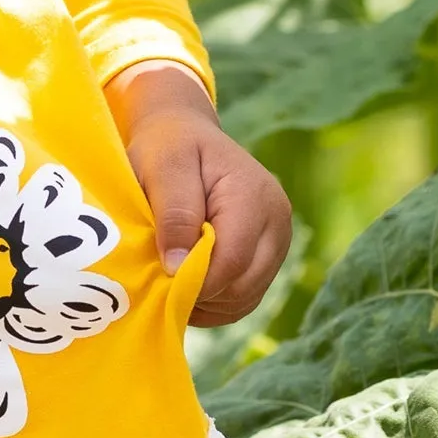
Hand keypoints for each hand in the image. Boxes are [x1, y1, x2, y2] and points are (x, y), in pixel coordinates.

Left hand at [108, 68, 292, 327]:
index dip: (195, 281)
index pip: (232, 260)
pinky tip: (190, 286)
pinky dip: (216, 302)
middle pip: (243, 285)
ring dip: (207, 301)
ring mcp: (277, 240)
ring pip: (245, 298)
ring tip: (173, 281)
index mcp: (254, 196)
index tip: (160, 280)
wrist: (185, 134)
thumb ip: (173, 214)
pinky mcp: (269, 255)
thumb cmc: (169, 146)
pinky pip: (245, 298)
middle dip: (200, 294)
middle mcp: (277, 220)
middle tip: (161, 282)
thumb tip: (177, 267)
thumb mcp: (163, 167)